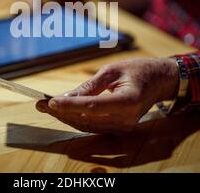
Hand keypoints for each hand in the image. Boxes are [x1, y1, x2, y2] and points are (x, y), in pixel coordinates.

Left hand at [36, 58, 178, 133]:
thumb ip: (90, 86)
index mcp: (128, 101)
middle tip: (40, 103)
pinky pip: (92, 126)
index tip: (50, 101)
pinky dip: (75, 119)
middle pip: (86, 119)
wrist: (159, 81)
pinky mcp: (118, 129)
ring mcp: (122, 127)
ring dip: (64, 117)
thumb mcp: (112, 70)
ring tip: (45, 106)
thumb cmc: (138, 70)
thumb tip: (66, 97)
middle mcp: (126, 119)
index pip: (93, 106)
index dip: (70, 105)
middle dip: (61, 112)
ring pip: (86, 126)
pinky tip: (62, 111)